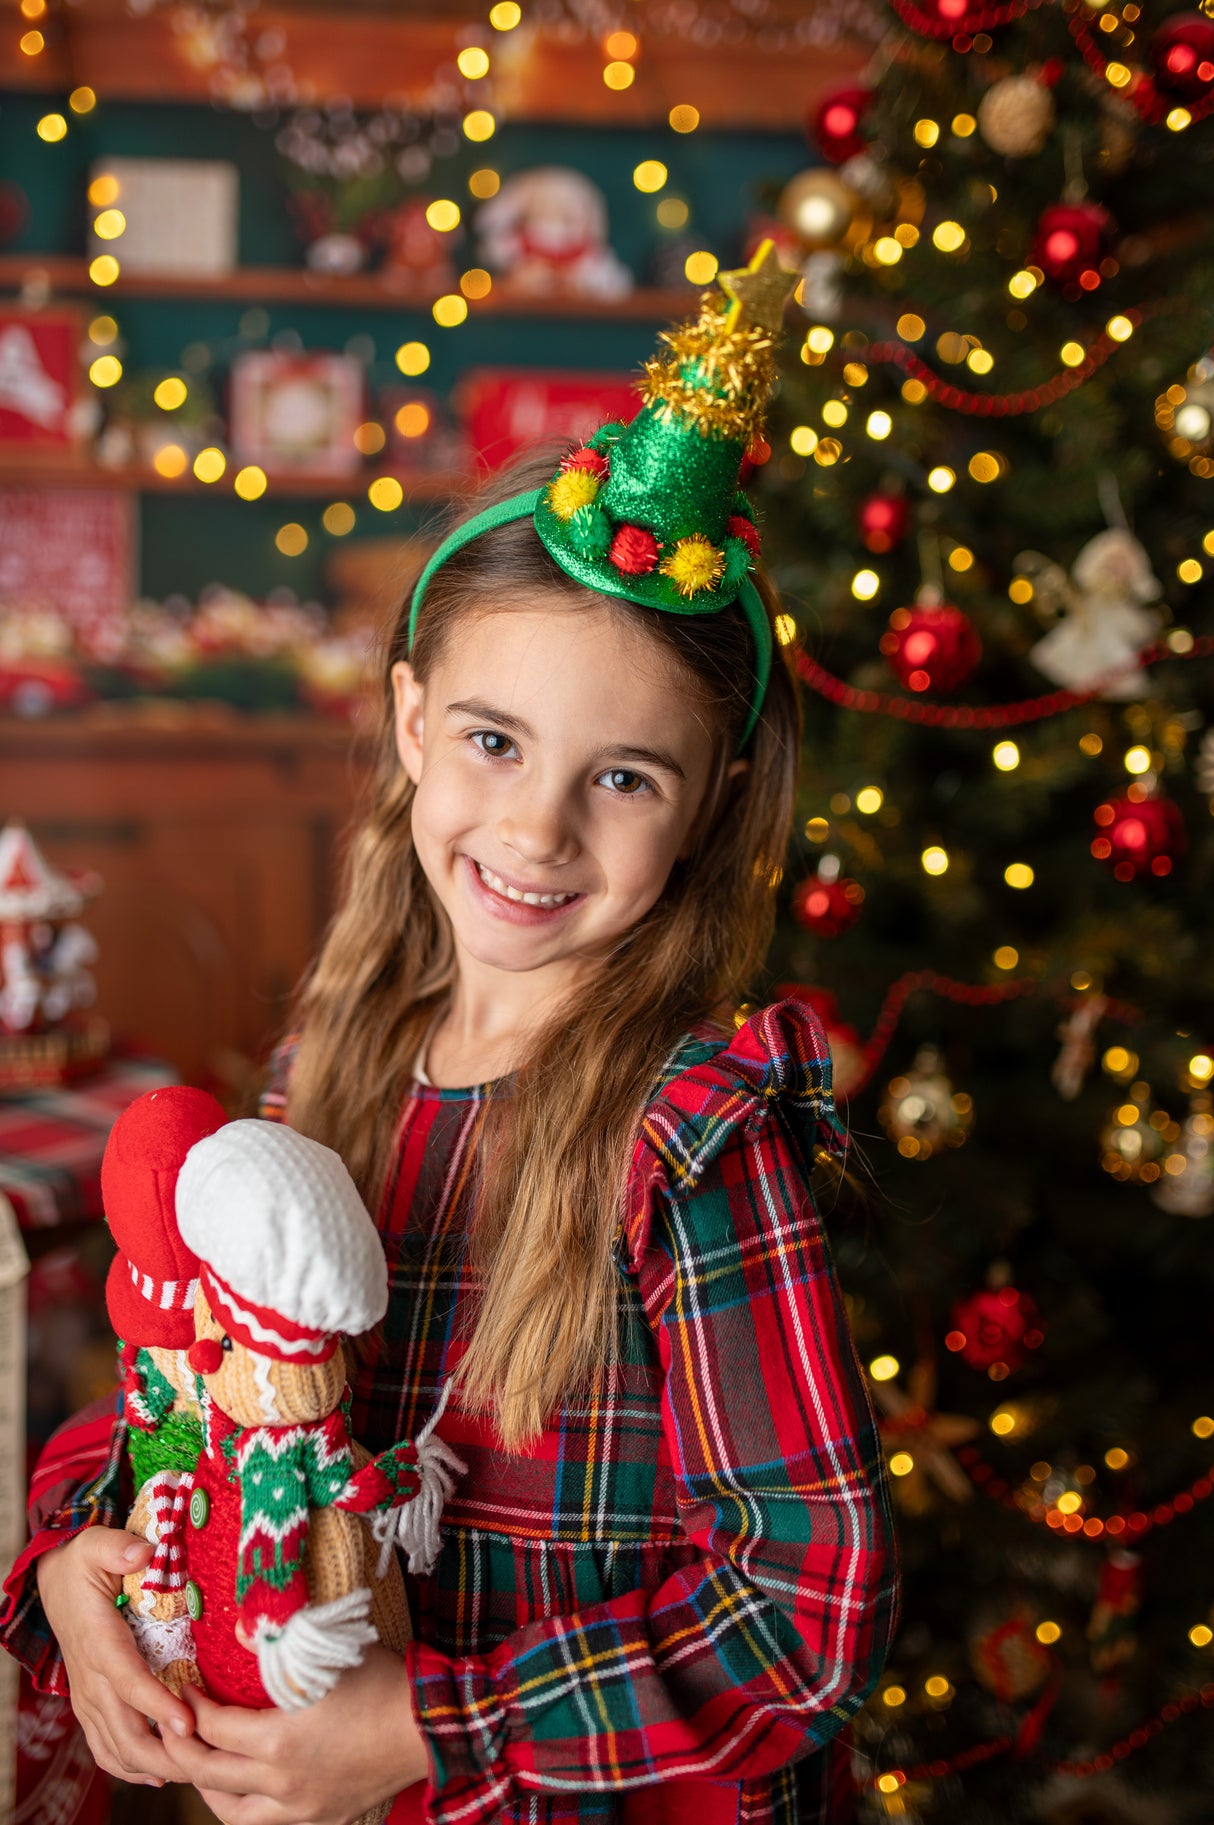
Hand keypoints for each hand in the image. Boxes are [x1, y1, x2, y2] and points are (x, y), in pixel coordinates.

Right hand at [36, 1526, 196, 1786]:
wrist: (54, 1584)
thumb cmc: (83, 1563)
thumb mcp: (96, 1544)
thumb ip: (118, 1548)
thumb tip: (142, 1554)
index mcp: (99, 1641)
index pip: (128, 1680)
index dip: (156, 1705)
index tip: (187, 1725)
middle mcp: (91, 1678)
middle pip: (126, 1730)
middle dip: (165, 1753)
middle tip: (207, 1761)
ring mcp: (89, 1697)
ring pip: (117, 1748)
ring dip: (154, 1765)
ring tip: (194, 1771)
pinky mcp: (91, 1705)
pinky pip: (105, 1748)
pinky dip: (131, 1767)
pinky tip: (160, 1775)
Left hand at [159, 1643, 427, 1824]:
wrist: (429, 1727)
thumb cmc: (382, 1682)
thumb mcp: (326, 1653)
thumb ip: (279, 1644)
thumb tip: (240, 1626)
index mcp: (278, 1742)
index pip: (212, 1728)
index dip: (190, 1706)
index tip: (183, 1686)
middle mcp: (281, 1784)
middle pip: (208, 1774)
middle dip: (182, 1748)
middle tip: (173, 1724)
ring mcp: (301, 1808)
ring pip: (231, 1812)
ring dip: (207, 1787)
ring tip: (200, 1761)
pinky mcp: (321, 1818)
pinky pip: (265, 1824)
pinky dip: (243, 1807)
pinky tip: (242, 1787)